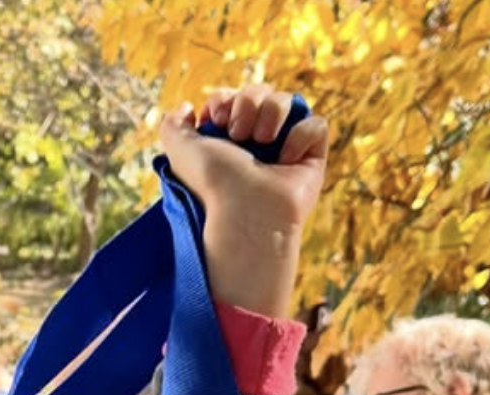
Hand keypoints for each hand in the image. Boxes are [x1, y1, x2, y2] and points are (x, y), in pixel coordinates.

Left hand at [161, 85, 328, 318]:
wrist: (245, 209)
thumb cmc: (212, 184)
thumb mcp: (180, 150)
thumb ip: (173, 126)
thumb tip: (186, 107)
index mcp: (227, 139)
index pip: (233, 97)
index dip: (225, 100)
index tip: (217, 121)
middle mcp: (256, 141)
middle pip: (260, 91)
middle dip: (247, 104)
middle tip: (238, 135)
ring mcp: (285, 147)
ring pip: (287, 100)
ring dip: (271, 114)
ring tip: (262, 143)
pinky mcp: (311, 157)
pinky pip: (316, 124)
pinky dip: (300, 137)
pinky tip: (285, 161)